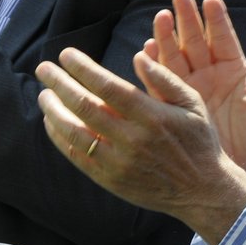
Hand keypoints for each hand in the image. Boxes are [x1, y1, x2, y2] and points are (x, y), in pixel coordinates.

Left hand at [37, 46, 245, 244]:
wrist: (202, 190)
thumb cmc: (199, 141)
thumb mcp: (193, 104)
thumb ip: (165, 79)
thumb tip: (138, 55)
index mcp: (152, 116)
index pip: (106, 86)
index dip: (82, 68)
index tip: (66, 54)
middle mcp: (132, 139)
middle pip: (84, 106)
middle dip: (59, 83)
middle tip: (43, 68)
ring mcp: (118, 162)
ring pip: (73, 132)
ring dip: (53, 110)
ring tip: (44, 94)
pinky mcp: (109, 179)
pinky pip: (76, 156)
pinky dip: (59, 137)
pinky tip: (53, 122)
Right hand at [143, 0, 245, 188]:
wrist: (244, 175)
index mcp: (235, 71)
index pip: (223, 39)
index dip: (216, 20)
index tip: (210, 0)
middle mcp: (210, 76)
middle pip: (195, 41)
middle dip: (187, 20)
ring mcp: (190, 91)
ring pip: (175, 57)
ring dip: (166, 38)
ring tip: (161, 17)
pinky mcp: (174, 108)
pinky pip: (160, 84)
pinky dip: (152, 68)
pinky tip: (145, 52)